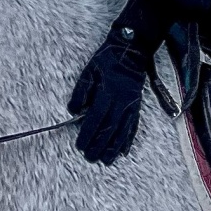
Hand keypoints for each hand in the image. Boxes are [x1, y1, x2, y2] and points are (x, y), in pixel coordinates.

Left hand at [68, 0, 172, 165]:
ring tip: (106, 161)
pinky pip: (133, 126)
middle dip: (100, 146)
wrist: (133, 50)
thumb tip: (73, 111)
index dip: (88, 134)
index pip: (96, 118)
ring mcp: (132, 105)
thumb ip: (81, 91)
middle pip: (111, 129)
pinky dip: (128, 140)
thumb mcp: (90, 70)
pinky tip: (123, 151)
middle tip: (91, 158)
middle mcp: (123, 102)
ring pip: (123, 131)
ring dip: (114, 148)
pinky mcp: (137, 106)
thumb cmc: (108, 59)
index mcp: (109, 92)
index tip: (80, 145)